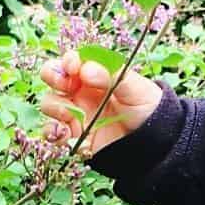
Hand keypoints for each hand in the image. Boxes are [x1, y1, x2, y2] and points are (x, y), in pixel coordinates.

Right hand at [38, 48, 162, 158]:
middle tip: (65, 84)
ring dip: (53, 106)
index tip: (72, 66)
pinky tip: (63, 134)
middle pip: (53, 76)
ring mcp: (76, 113)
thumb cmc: (149, 109)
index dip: (68, 60)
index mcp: (96, 74)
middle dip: (52, 75)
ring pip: (49, 103)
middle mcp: (82, 91)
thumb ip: (113, 74)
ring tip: (68, 115)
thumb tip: (86, 69)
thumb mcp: (137, 88)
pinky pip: (53, 132)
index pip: (74, 60)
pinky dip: (52, 132)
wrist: (154, 144)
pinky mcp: (74, 136)